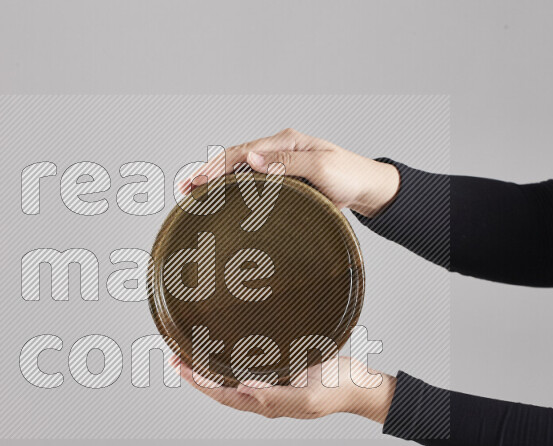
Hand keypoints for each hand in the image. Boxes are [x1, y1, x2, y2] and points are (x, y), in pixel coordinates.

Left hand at [168, 354, 396, 423]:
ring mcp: (273, 379)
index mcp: (267, 404)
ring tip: (189, 351)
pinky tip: (224, 345)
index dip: (201, 383)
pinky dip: (231, 356)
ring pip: (232, 375)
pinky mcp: (282, 365)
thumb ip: (275, 397)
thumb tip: (242, 389)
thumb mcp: (307, 398)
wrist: (361, 383)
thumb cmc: (336, 391)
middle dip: (197, 374)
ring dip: (210, 365)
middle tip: (174, 357)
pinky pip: (249, 363)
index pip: (224, 395)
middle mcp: (265, 393)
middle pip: (222, 387)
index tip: (182, 367)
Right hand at [178, 128, 399, 216]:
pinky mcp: (285, 179)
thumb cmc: (349, 176)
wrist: (368, 188)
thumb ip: (285, 163)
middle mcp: (280, 149)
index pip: (241, 152)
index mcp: (286, 142)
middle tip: (184, 189)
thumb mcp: (320, 167)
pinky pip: (253, 181)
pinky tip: (222, 197)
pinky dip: (233, 187)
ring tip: (194, 194)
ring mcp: (281, 163)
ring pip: (241, 170)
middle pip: (235, 159)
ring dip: (217, 180)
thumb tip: (250, 161)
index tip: (196, 182)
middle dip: (207, 172)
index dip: (216, 167)